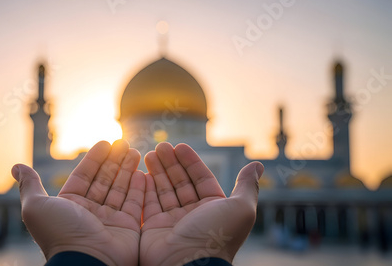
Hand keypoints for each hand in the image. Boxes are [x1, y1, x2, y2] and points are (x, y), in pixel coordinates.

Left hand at [11, 140, 144, 265]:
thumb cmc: (60, 234)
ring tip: (135, 151)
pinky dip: (139, 188)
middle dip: (114, 161)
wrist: (86, 262)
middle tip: (124, 143)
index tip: (105, 143)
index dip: (94, 159)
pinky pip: (135, 204)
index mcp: (70, 205)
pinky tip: (143, 173)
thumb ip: (30, 185)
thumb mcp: (36, 206)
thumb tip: (16, 166)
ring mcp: (110, 219)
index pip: (85, 176)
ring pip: (121, 189)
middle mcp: (90, 212)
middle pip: (104, 180)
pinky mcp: (128, 227)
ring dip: (128, 170)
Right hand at [140, 142, 262, 265]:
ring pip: (163, 191)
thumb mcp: (240, 208)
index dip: (191, 162)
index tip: (179, 146)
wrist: (187, 264)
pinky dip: (145, 188)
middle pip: (181, 182)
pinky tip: (142, 173)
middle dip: (171, 163)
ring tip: (149, 153)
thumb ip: (247, 185)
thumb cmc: (216, 236)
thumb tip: (257, 165)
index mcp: (213, 209)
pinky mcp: (154, 228)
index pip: (201, 179)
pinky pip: (149, 204)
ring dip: (157, 171)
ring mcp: (172, 221)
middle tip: (161, 145)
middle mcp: (193, 215)